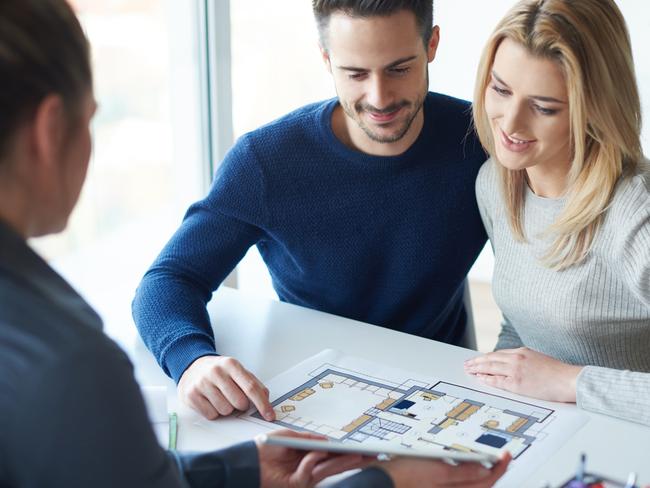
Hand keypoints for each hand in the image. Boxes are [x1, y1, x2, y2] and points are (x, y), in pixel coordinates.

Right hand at [178, 355, 274, 419]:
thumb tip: (266, 399)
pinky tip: (210, 401)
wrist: (193, 367)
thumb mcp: (237, 371)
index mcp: (231, 364)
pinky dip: (214, 412)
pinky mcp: (191, 395)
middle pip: (239, 402)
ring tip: (220, 397)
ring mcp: (202, 383)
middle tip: (234, 397)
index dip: (262, 404)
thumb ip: (253, 383)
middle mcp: (216, 372)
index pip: (251, 387)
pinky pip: (211, 415)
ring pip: (225, 410)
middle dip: (241, 405)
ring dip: (226, 408)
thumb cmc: (219, 371)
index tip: (270, 415)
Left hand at [255, 429, 369, 487]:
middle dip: (352, 459)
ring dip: (344, 462)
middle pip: (334, 463)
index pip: (330, 455)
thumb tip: (326, 441)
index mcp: (306, 455)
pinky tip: (317, 452)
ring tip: (359, 457)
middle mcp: (307, 467)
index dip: (344, 452)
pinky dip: (313, 459)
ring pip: (328, 469)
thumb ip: (307, 439)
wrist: (245, 461)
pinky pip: (310, 470)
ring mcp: (303, 478)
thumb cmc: (263, 449)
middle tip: (368, 455)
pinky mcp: (296, 484)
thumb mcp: (287, 437)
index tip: (360, 449)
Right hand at [379, 451, 510, 487]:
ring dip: (477, 470)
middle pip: (480, 484)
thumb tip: (484, 468)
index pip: (487, 482)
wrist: (383, 481)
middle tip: (498, 456)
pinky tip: (460, 462)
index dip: (500, 468)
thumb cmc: (407, 477)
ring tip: (482, 456)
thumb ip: (463, 471)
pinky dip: (463, 471)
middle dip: (491, 470)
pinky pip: (457, 481)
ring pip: (469, 482)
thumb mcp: (437, 470)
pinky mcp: (435, 485)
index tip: (506, 455)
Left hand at [464, 347, 582, 401]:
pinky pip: (497, 380)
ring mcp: (516, 370)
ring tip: (469, 370)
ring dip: (478, 368)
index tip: (478, 359)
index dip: (486, 357)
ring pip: (491, 367)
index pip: (499, 354)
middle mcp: (517, 358)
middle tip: (467, 364)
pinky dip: (487, 379)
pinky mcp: (517, 383)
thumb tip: (513, 365)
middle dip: (477, 361)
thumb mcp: (539, 359)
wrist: (568, 380)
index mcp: (522, 352)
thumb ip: (525, 360)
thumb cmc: (558, 373)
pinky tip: (480, 378)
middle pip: (491, 358)